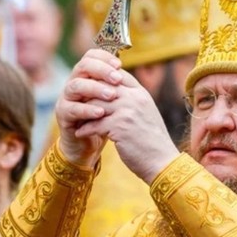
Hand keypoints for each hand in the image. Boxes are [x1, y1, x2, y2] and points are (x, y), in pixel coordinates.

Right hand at [54, 49, 123, 167]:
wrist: (89, 145)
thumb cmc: (104, 120)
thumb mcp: (113, 101)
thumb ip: (117, 86)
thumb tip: (125, 70)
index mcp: (86, 76)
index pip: (91, 56)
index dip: (104, 58)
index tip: (119, 65)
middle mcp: (74, 83)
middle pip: (82, 66)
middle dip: (101, 70)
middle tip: (117, 78)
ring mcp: (66, 98)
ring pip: (75, 85)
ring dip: (94, 88)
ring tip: (111, 95)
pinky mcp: (62, 115)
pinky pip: (71, 108)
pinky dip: (87, 109)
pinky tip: (101, 113)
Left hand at [74, 66, 180, 183]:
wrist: (162, 161)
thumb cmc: (152, 141)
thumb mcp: (146, 114)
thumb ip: (132, 101)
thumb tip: (113, 94)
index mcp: (141, 94)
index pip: (117, 75)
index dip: (101, 80)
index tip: (88, 88)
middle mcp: (135, 98)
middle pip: (103, 86)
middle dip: (87, 94)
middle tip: (75, 102)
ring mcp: (127, 111)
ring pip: (95, 103)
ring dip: (83, 112)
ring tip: (75, 118)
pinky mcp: (120, 126)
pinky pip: (94, 123)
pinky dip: (85, 128)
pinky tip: (80, 132)